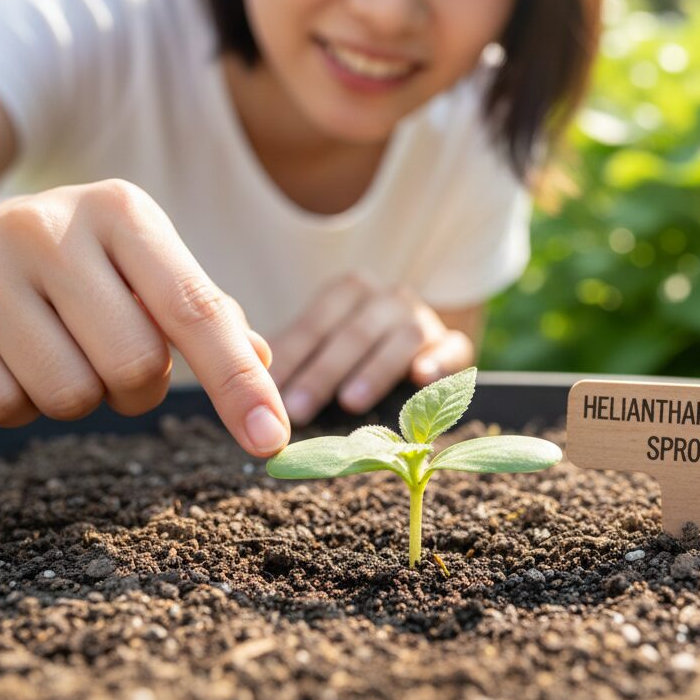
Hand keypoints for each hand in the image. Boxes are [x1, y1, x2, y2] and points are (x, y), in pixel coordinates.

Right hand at [0, 179, 288, 455]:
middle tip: (117, 362)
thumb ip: (203, 312)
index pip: (195, 308)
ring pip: (68, 395)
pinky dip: (21, 406)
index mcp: (122, 210)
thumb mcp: (143, 265)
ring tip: (60, 351)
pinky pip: (1, 408)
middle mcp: (50, 227)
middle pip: (134, 364)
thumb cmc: (77, 263)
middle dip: (140, 388)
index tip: (272, 442)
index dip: (238, 382)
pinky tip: (9, 359)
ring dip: (81, 398)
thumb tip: (263, 364)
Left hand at [266, 271, 474, 424]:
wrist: (413, 337)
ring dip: (374, 369)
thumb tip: (245, 395)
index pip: (316, 321)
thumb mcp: (320, 345)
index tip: (266, 390)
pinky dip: (439, 361)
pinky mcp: (454, 344)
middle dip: (323, 370)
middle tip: (296, 409)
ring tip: (349, 401)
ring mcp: (424, 318)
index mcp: (350, 291)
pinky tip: (421, 378)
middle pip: (355, 330)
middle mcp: (388, 298)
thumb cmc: (350, 350)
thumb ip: (291, 360)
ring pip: (402, 336)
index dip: (291, 355)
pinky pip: (453, 347)